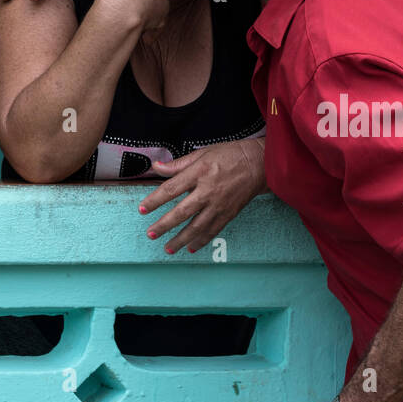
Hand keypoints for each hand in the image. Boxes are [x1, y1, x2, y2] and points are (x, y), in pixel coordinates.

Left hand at [138, 137, 265, 252]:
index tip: (142, 209)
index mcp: (199, 172)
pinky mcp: (229, 213)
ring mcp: (219, 204)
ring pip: (197, 226)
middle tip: (151, 234)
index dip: (155, 200)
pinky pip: (213, 230)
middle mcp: (208, 190)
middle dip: (164, 225)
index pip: (171, 189)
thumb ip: (178, 164)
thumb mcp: (202, 153)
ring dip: (181, 239)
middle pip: (182, 212)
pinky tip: (191, 248)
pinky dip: (202, 241)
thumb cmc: (230, 155)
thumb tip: (156, 167)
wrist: (259, 163)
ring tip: (168, 248)